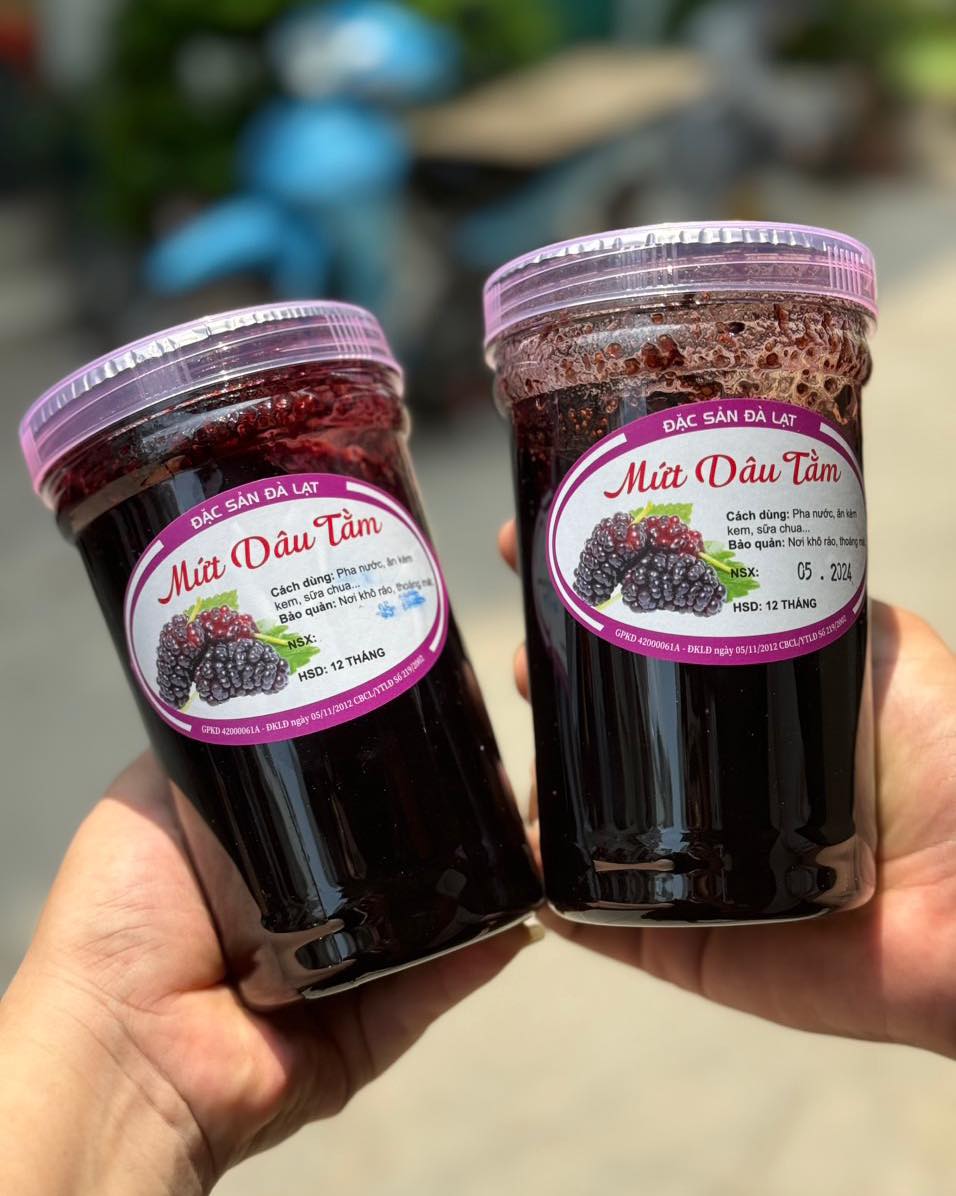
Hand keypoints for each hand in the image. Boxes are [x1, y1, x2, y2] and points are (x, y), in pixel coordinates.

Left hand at [0, 752, 536, 1194]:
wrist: (124, 1043)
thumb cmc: (122, 915)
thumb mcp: (154, 798)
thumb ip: (210, 747)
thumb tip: (259, 678)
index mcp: (259, 860)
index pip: (334, 801)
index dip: (374, 758)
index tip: (420, 706)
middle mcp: (308, 913)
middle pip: (392, 854)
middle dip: (437, 812)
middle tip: (485, 761)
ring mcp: (348, 974)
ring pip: (432, 914)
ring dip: (480, 873)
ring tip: (523, 820)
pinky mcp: (375, 1025)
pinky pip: (444, 980)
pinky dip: (488, 943)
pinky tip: (524, 897)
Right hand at [500, 518, 955, 1056]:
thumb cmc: (951, 770)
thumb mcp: (885, 651)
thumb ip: (821, 598)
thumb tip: (749, 537)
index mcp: (747, 723)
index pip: (649, 657)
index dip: (591, 606)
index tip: (535, 552)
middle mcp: (712, 792)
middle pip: (606, 732)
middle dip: (549, 683)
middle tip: (524, 650)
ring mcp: (689, 869)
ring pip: (583, 817)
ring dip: (537, 774)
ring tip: (523, 732)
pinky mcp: (679, 944)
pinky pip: (592, 921)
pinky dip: (546, 889)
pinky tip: (520, 841)